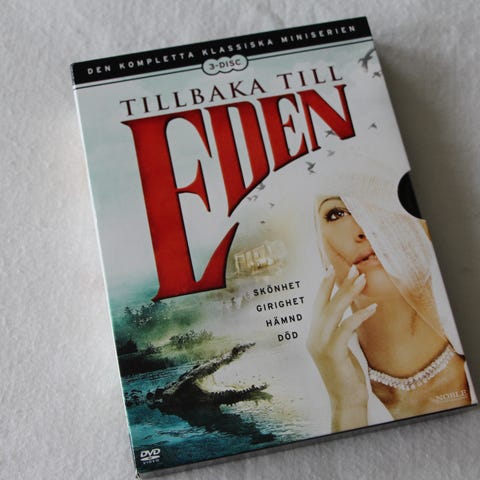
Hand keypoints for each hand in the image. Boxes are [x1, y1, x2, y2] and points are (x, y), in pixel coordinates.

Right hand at [306, 264, 376, 429]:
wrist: (345, 401)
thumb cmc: (345, 373)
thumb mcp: (340, 347)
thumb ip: (339, 329)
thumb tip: (348, 309)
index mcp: (314, 334)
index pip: (317, 305)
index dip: (324, 286)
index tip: (331, 268)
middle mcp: (313, 337)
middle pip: (324, 304)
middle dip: (337, 284)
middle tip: (351, 269)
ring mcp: (320, 346)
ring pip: (333, 313)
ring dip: (348, 294)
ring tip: (362, 279)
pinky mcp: (332, 354)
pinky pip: (345, 329)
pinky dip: (358, 316)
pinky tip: (372, 307)